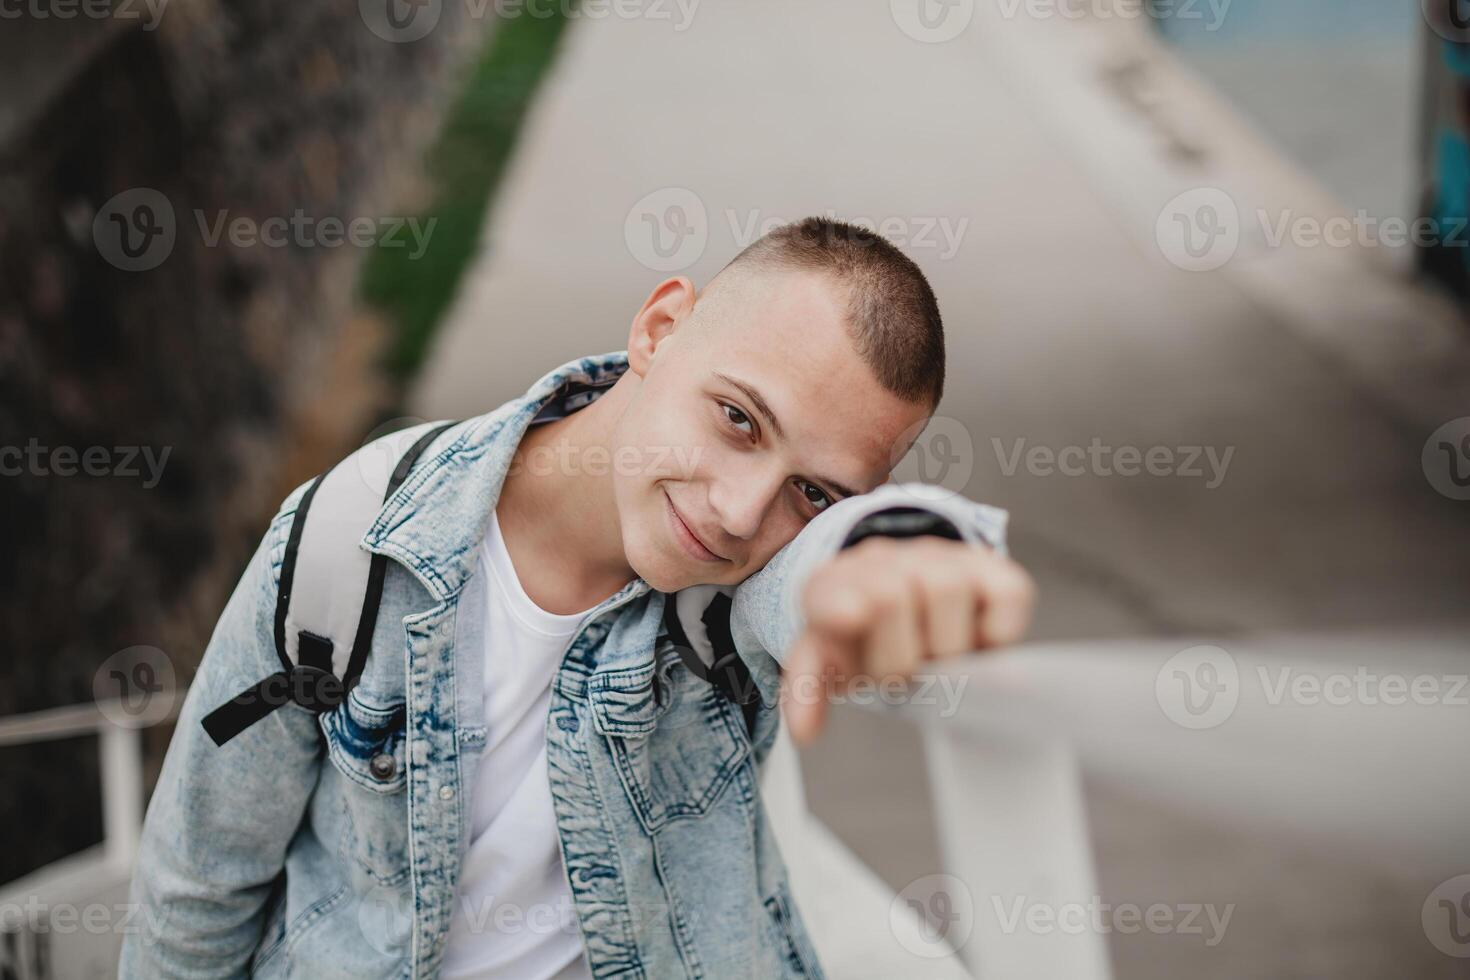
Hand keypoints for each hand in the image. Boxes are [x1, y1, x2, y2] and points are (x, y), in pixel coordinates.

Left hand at [779, 536, 1035, 744]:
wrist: (902, 600)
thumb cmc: (862, 641)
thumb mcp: (827, 662)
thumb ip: (809, 690)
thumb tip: (805, 733)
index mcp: (833, 585)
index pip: (831, 592)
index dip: (841, 604)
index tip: (848, 618)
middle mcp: (884, 559)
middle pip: (889, 598)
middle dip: (896, 659)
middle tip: (902, 673)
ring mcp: (940, 557)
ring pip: (945, 589)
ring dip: (945, 645)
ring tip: (937, 656)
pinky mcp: (992, 569)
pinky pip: (1005, 594)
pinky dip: (996, 632)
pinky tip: (976, 640)